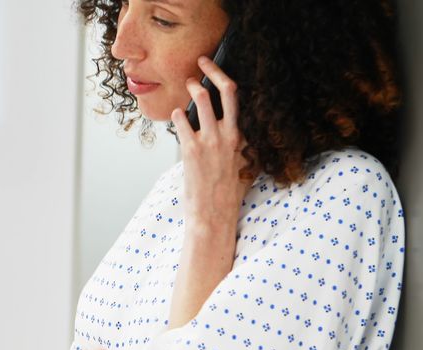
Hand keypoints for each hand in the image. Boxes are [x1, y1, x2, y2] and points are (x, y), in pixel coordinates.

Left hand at [169, 55, 250, 230]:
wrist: (214, 214)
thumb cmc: (229, 193)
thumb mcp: (246, 167)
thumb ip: (245, 148)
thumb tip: (243, 138)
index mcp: (243, 137)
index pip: (238, 99)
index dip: (226, 79)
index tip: (217, 70)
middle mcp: (229, 135)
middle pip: (226, 90)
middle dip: (213, 70)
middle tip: (202, 61)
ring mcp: (210, 141)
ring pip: (202, 100)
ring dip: (192, 88)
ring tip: (187, 85)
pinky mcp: (191, 150)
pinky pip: (181, 121)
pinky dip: (177, 115)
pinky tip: (176, 116)